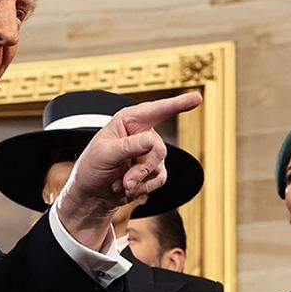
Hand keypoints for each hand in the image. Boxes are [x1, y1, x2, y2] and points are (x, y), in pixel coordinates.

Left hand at [56, 92, 202, 248]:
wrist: (92, 195)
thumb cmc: (92, 168)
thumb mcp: (104, 154)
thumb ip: (129, 146)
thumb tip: (152, 141)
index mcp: (129, 120)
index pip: (157, 110)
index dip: (178, 104)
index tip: (198, 97)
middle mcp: (142, 133)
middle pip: (158, 148)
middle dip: (143, 168)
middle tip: (126, 181)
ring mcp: (149, 152)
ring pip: (159, 166)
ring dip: (140, 180)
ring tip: (120, 184)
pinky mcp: (153, 170)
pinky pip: (159, 179)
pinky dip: (143, 188)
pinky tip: (127, 189)